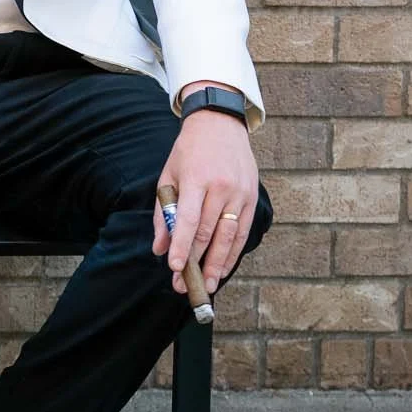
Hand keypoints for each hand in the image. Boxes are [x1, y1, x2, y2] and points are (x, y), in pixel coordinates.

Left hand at [152, 105, 259, 291]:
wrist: (220, 125)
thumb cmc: (188, 153)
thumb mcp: (168, 176)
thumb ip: (162, 213)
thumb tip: (160, 248)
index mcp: (196, 179)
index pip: (189, 218)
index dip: (182, 245)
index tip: (175, 268)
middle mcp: (221, 186)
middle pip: (209, 232)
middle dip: (196, 262)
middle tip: (185, 286)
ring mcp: (240, 192)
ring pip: (229, 236)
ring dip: (217, 264)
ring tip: (206, 286)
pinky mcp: (252, 197)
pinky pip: (243, 231)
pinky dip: (233, 252)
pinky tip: (223, 268)